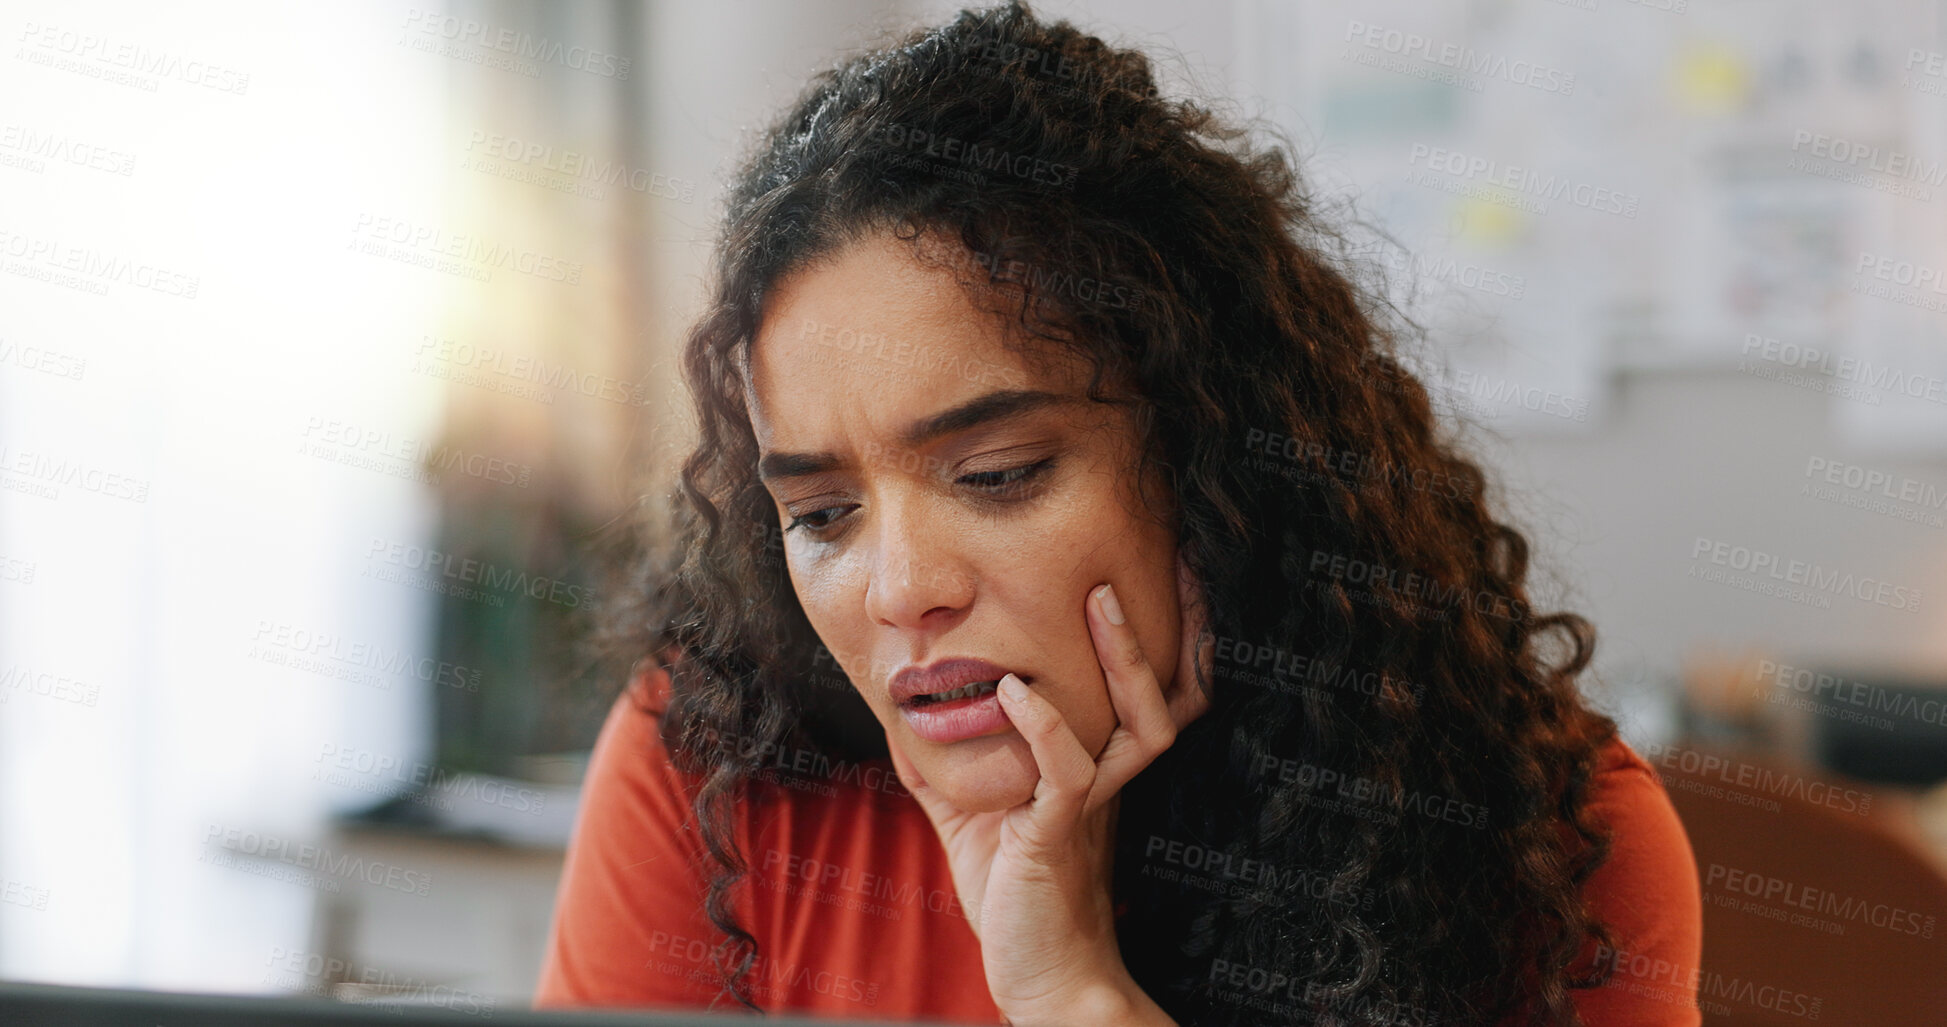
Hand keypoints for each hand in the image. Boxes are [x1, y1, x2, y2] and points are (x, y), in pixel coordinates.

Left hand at [886, 554, 1214, 1023]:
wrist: (1038, 978)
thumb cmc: (1014, 901)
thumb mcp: (971, 818)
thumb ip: (945, 767)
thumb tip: (899, 717)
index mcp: (1096, 770)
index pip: (1143, 693)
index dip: (1159, 638)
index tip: (1148, 574)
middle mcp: (1109, 782)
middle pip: (1168, 695)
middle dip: (1169, 630)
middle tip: (1155, 565)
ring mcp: (1093, 807)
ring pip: (1142, 725)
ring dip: (1124, 661)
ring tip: (1098, 603)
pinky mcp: (1061, 836)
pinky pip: (1071, 774)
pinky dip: (1046, 727)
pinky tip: (1017, 690)